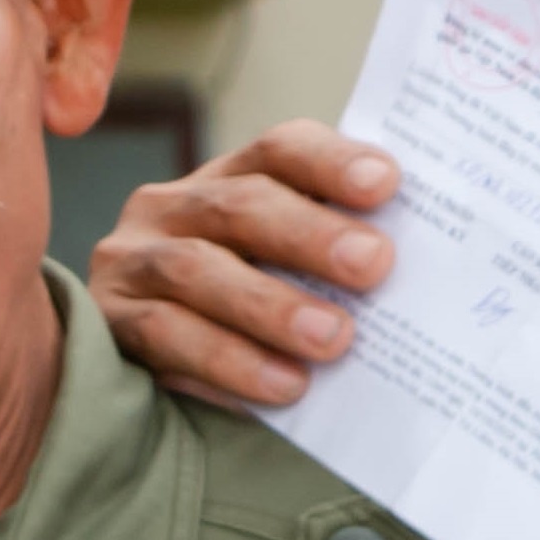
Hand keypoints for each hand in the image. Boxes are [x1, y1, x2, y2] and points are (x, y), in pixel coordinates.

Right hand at [86, 121, 397, 405]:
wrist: (137, 387)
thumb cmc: (251, 326)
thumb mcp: (291, 279)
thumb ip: (340, 262)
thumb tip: (431, 264)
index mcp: (229, 180)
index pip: (281, 150)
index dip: (332, 161)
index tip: (387, 184)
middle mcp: (172, 207)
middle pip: (241, 205)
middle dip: (311, 234)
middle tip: (373, 267)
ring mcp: (132, 261)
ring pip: (196, 270)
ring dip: (270, 306)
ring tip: (332, 342)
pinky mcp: (108, 321)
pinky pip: (164, 336)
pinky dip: (226, 362)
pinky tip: (277, 389)